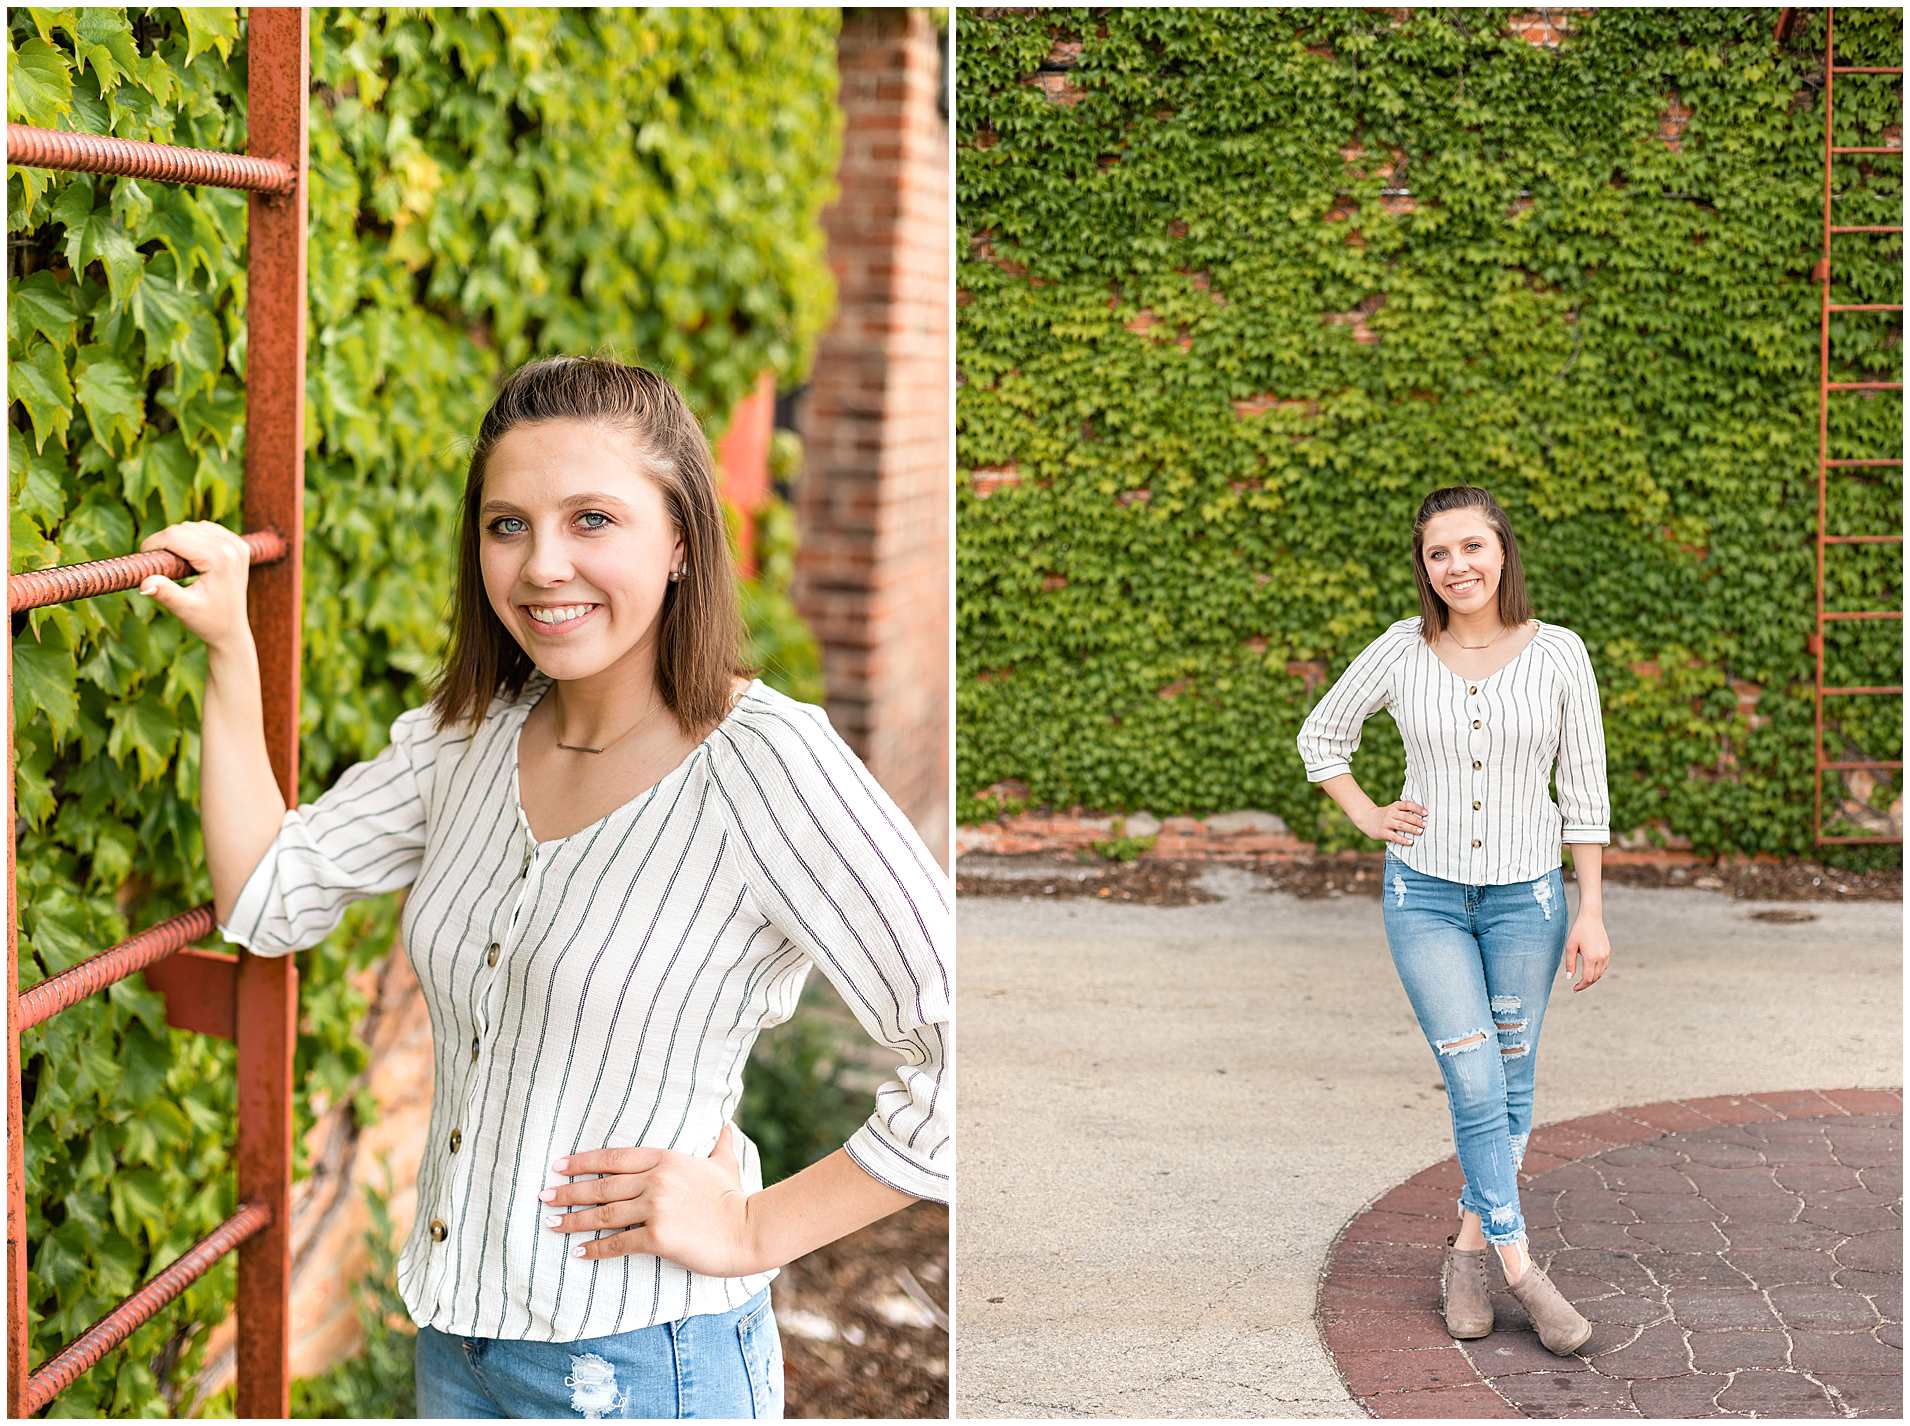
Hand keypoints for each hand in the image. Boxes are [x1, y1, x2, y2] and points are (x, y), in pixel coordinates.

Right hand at [137, 521, 253, 651]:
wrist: (231, 629)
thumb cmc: (207, 621)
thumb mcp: (184, 609)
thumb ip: (165, 593)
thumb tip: (144, 583)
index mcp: (219, 560)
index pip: (176, 536)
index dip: (153, 543)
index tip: (143, 557)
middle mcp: (232, 548)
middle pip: (184, 529)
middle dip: (164, 542)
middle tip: (157, 564)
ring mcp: (238, 545)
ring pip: (194, 526)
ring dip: (178, 539)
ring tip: (174, 564)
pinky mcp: (240, 546)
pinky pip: (207, 529)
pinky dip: (193, 537)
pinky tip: (189, 556)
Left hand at [542, 1123, 759, 1276]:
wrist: (748, 1229)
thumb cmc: (736, 1197)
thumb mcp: (725, 1163)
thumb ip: (720, 1143)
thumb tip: (727, 1124)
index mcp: (665, 1159)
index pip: (614, 1158)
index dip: (583, 1161)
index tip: (559, 1165)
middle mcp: (655, 1181)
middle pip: (601, 1186)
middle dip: (568, 1191)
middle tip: (543, 1196)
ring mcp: (655, 1209)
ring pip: (603, 1214)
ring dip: (573, 1220)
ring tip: (551, 1223)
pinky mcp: (657, 1237)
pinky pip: (618, 1243)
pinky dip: (596, 1248)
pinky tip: (579, 1251)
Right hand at [1357, 799, 1426, 846]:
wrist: (1367, 819)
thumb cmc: (1386, 815)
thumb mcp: (1394, 809)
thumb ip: (1405, 811)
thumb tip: (1424, 817)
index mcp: (1395, 806)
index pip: (1407, 804)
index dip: (1417, 808)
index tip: (1426, 813)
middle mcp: (1391, 813)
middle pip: (1406, 816)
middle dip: (1417, 820)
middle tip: (1426, 824)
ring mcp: (1386, 823)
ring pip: (1401, 825)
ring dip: (1412, 828)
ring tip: (1421, 832)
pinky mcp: (1383, 832)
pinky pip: (1394, 836)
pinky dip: (1403, 840)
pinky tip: (1410, 842)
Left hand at [1562, 913, 1609, 990]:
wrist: (1591, 918)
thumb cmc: (1578, 931)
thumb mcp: (1570, 947)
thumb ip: (1569, 963)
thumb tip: (1569, 978)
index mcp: (1591, 957)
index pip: (1587, 978)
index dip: (1581, 986)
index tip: (1574, 988)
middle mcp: (1601, 957)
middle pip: (1595, 978)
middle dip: (1586, 984)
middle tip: (1577, 986)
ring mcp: (1606, 955)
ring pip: (1601, 973)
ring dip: (1592, 978)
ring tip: (1582, 979)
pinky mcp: (1608, 951)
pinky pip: (1604, 967)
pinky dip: (1597, 972)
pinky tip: (1589, 971)